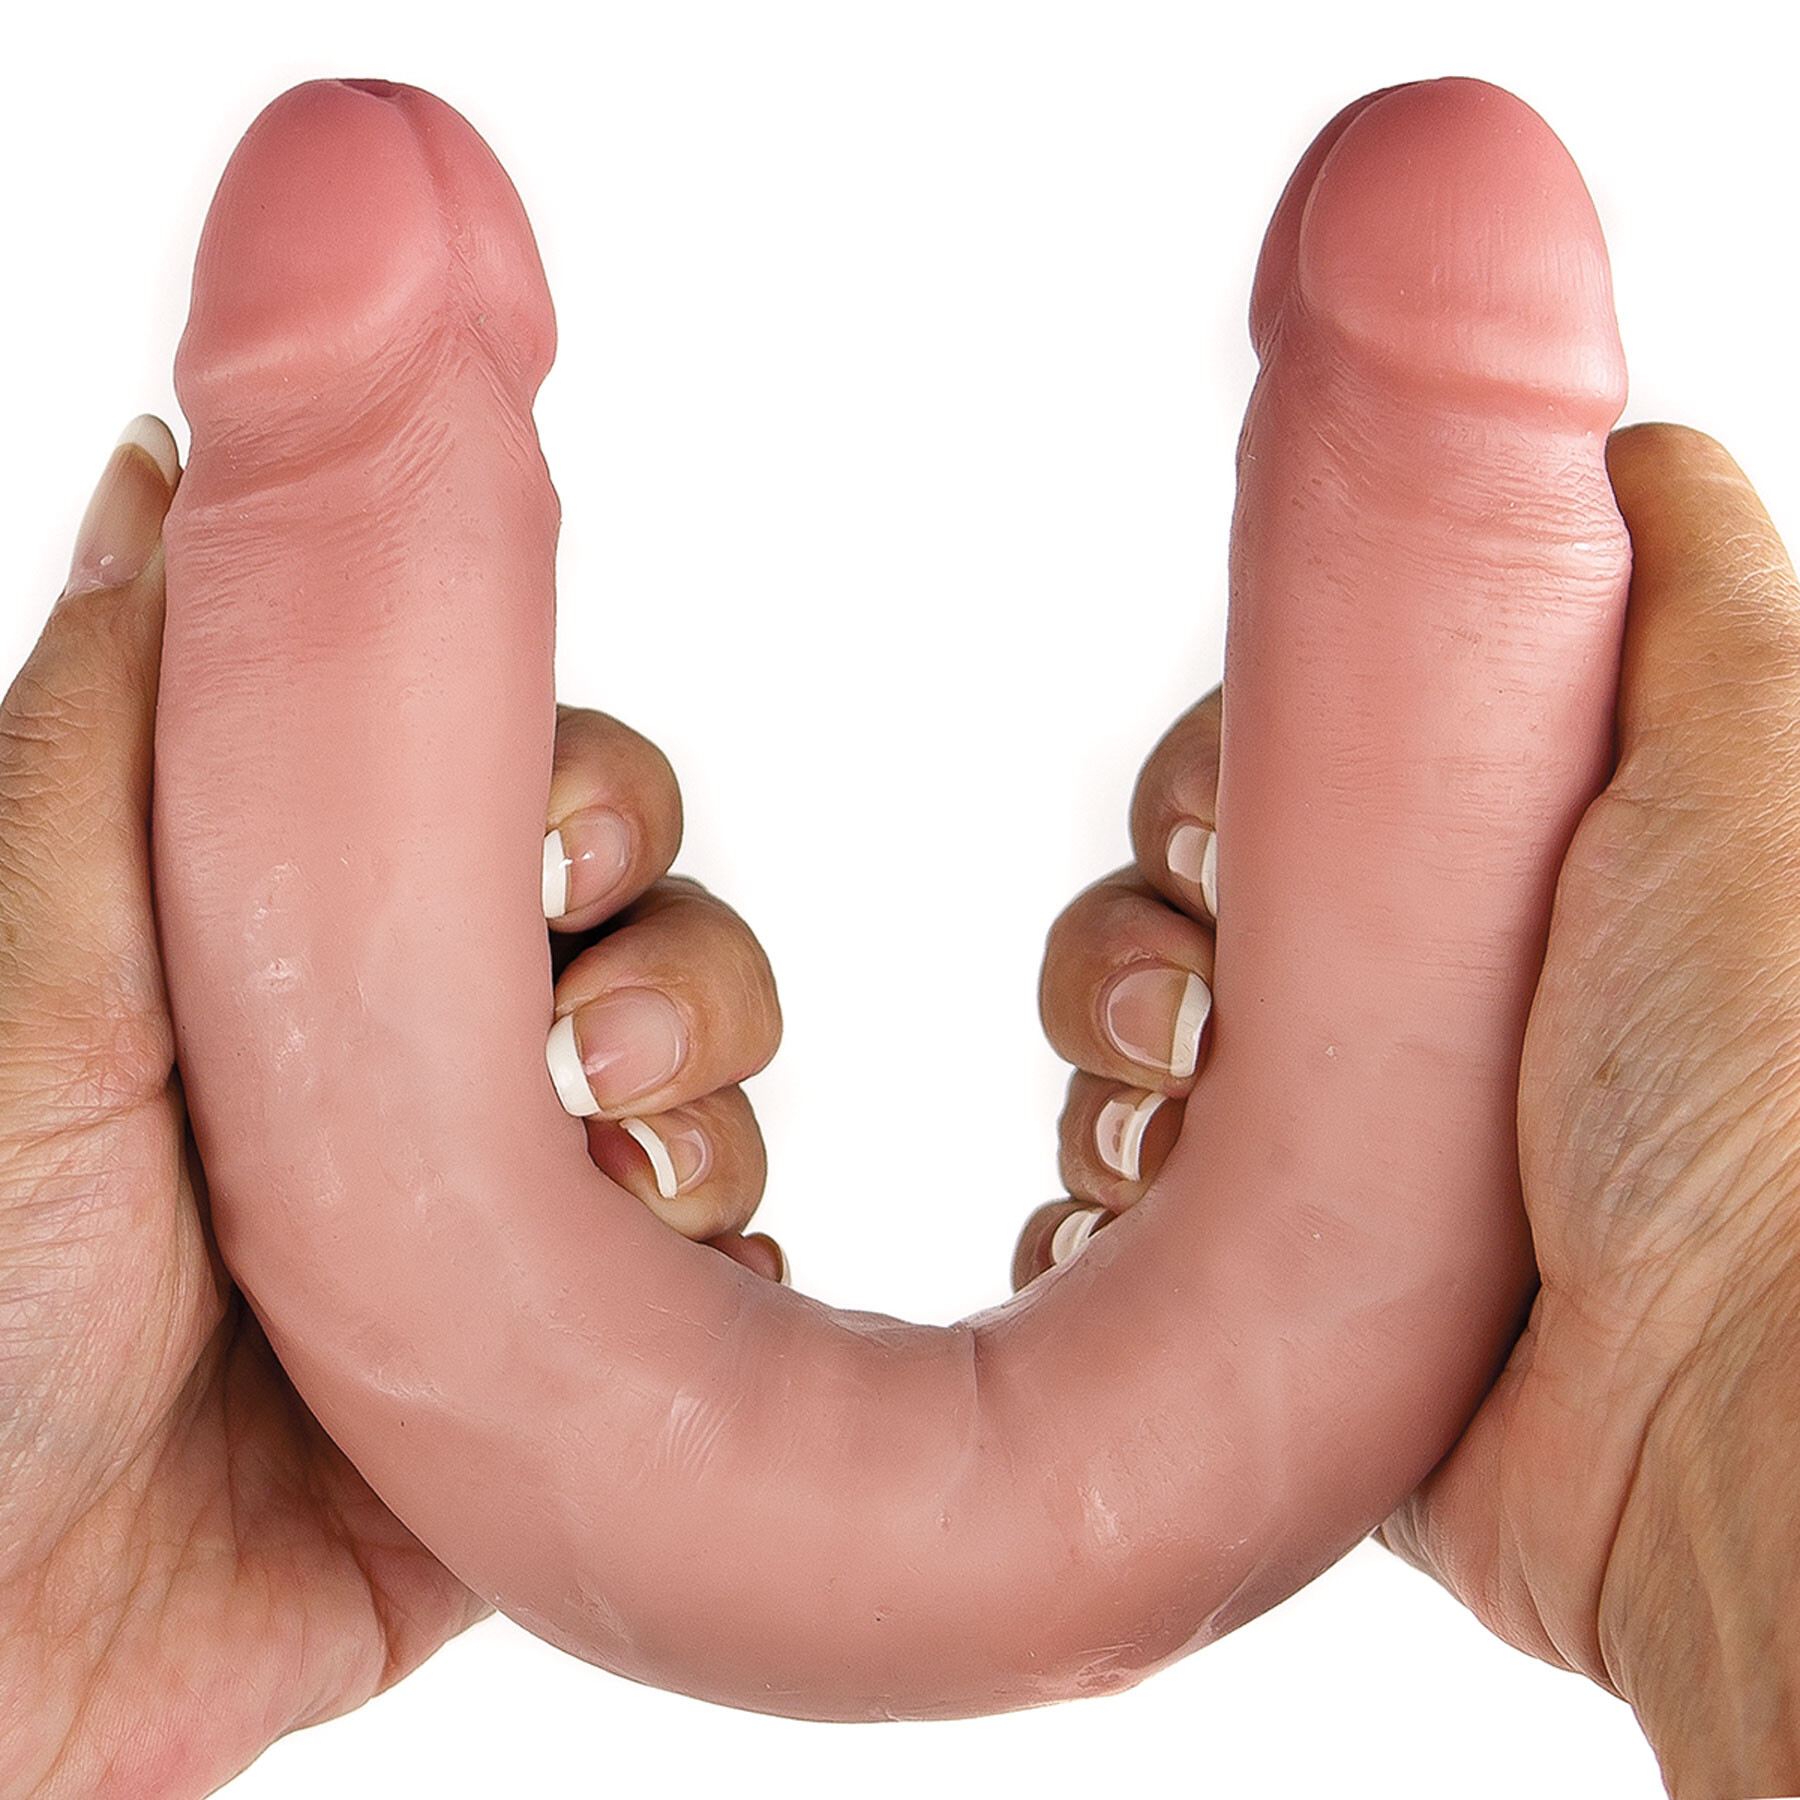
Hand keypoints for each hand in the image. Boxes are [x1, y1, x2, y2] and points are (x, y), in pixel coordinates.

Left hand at [0, 420, 781, 1794]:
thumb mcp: (21, 971)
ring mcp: (504, 1205)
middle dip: (664, 963)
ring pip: (710, 1084)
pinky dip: (717, 1266)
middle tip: (573, 1059)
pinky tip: (648, 1307)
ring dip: (695, 1119)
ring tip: (595, 1195)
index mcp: (309, 936)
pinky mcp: (566, 1356)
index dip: (580, 793)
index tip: (552, 861)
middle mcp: (420, 1052)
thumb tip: (166, 457)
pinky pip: (721, 1262)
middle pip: (653, 917)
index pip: (522, 785)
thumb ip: (118, 721)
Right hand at [1021, 421, 1799, 1795]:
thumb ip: (1691, 576)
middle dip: (1143, 944)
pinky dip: (1092, 1217)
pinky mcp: (1272, 1297)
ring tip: (1182, 1135)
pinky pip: (1108, 1222)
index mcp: (1476, 897)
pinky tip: (1129, 1232)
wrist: (1725, 1414)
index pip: (1262, 790)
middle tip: (1201, 1004)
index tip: (1218, 832)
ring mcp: (1326, 1167)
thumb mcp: (1748, 762)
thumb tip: (1630, 444)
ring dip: (1114, 1090)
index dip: (1205, 791)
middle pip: (1168, 919)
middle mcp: (1399, 1022)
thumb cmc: (1752, 1098)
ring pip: (1119, 1072)